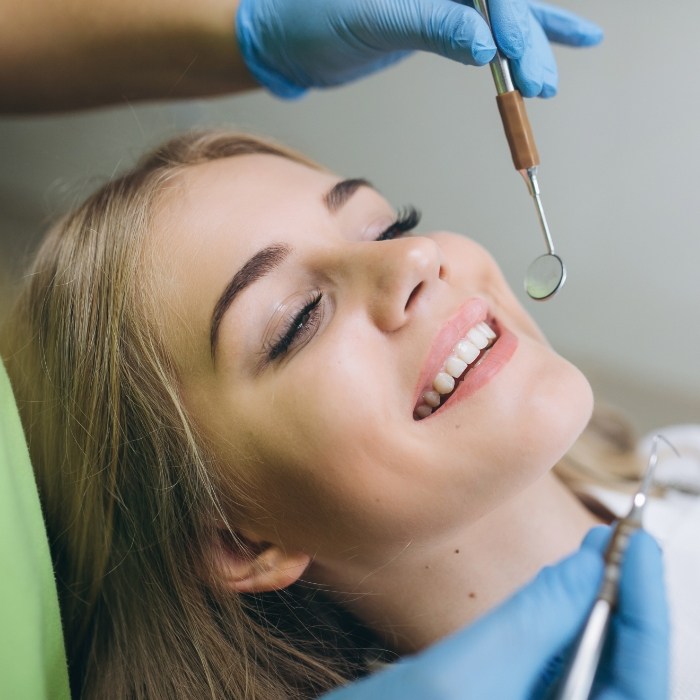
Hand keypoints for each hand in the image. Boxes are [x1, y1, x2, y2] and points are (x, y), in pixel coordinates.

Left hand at [236, 0, 602, 98]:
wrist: (284, 38)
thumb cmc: (311, 19)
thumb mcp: (370, 19)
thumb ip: (430, 22)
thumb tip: (486, 44)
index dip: (512, 18)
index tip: (519, 57)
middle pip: (502, 0)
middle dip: (526, 38)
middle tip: (539, 84)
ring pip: (502, 9)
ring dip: (532, 37)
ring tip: (558, 65)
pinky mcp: (439, 9)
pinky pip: (488, 17)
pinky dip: (520, 30)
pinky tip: (561, 33)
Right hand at [319, 527, 667, 699]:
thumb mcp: (453, 678)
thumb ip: (528, 623)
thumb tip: (587, 564)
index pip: (642, 682)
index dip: (647, 609)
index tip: (634, 543)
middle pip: (626, 675)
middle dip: (626, 604)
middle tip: (620, 541)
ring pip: (594, 670)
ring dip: (598, 612)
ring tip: (596, 556)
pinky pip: (559, 671)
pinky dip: (564, 628)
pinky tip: (558, 593)